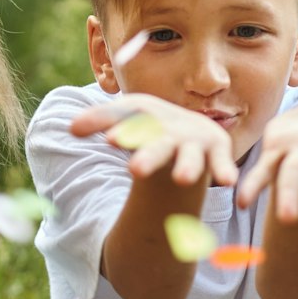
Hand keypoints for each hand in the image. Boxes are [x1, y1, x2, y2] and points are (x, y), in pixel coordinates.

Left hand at [67, 92, 239, 187]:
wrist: (191, 127)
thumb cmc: (150, 124)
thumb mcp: (125, 118)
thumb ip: (98, 121)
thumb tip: (67, 128)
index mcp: (146, 116)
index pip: (126, 118)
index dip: (114, 126)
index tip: (103, 139)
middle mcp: (170, 126)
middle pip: (158, 143)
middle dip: (148, 155)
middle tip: (135, 170)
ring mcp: (194, 140)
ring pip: (188, 157)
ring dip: (186, 167)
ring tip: (182, 179)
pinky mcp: (217, 152)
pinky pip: (220, 164)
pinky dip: (224, 170)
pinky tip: (229, 182)